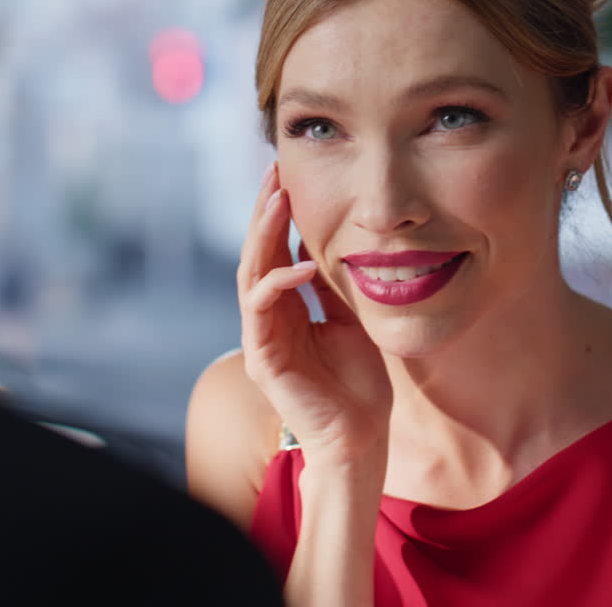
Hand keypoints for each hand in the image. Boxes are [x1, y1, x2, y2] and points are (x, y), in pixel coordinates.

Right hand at [237, 164, 390, 466]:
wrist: (360, 438)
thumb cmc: (358, 385)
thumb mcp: (351, 321)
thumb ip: (334, 289)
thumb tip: (329, 249)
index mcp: (286, 309)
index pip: (273, 251)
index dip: (277, 215)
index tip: (288, 177)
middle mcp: (267, 319)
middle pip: (255, 253)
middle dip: (264, 212)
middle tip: (275, 172)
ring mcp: (261, 338)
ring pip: (250, 274)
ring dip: (263, 235)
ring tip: (278, 200)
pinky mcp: (264, 359)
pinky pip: (261, 310)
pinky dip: (278, 283)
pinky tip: (301, 265)